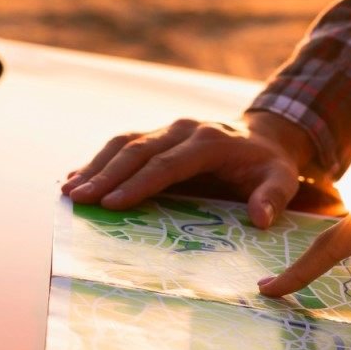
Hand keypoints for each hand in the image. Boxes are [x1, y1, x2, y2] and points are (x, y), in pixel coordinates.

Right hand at [62, 112, 315, 228]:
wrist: (263, 138)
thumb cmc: (270, 167)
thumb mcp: (283, 181)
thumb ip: (273, 198)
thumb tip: (259, 219)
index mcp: (209, 141)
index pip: (167, 163)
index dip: (139, 183)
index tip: (113, 203)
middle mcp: (182, 129)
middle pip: (137, 151)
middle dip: (105, 175)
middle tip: (77, 198)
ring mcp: (166, 129)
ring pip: (123, 143)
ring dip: (94, 167)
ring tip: (67, 191)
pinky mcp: (155, 136)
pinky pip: (121, 145)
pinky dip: (97, 161)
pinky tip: (73, 178)